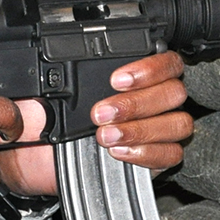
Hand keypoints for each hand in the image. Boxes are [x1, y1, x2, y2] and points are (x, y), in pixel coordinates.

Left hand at [0, 51, 191, 194]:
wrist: (41, 155)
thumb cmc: (51, 118)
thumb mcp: (49, 91)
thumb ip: (58, 77)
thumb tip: (51, 71)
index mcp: (140, 74)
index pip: (167, 62)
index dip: (149, 69)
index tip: (117, 80)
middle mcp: (157, 98)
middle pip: (173, 93)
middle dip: (136, 103)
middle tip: (101, 113)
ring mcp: (161, 127)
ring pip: (177, 123)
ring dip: (141, 130)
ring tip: (105, 137)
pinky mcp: (158, 156)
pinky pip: (171, 154)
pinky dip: (147, 153)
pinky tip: (119, 153)